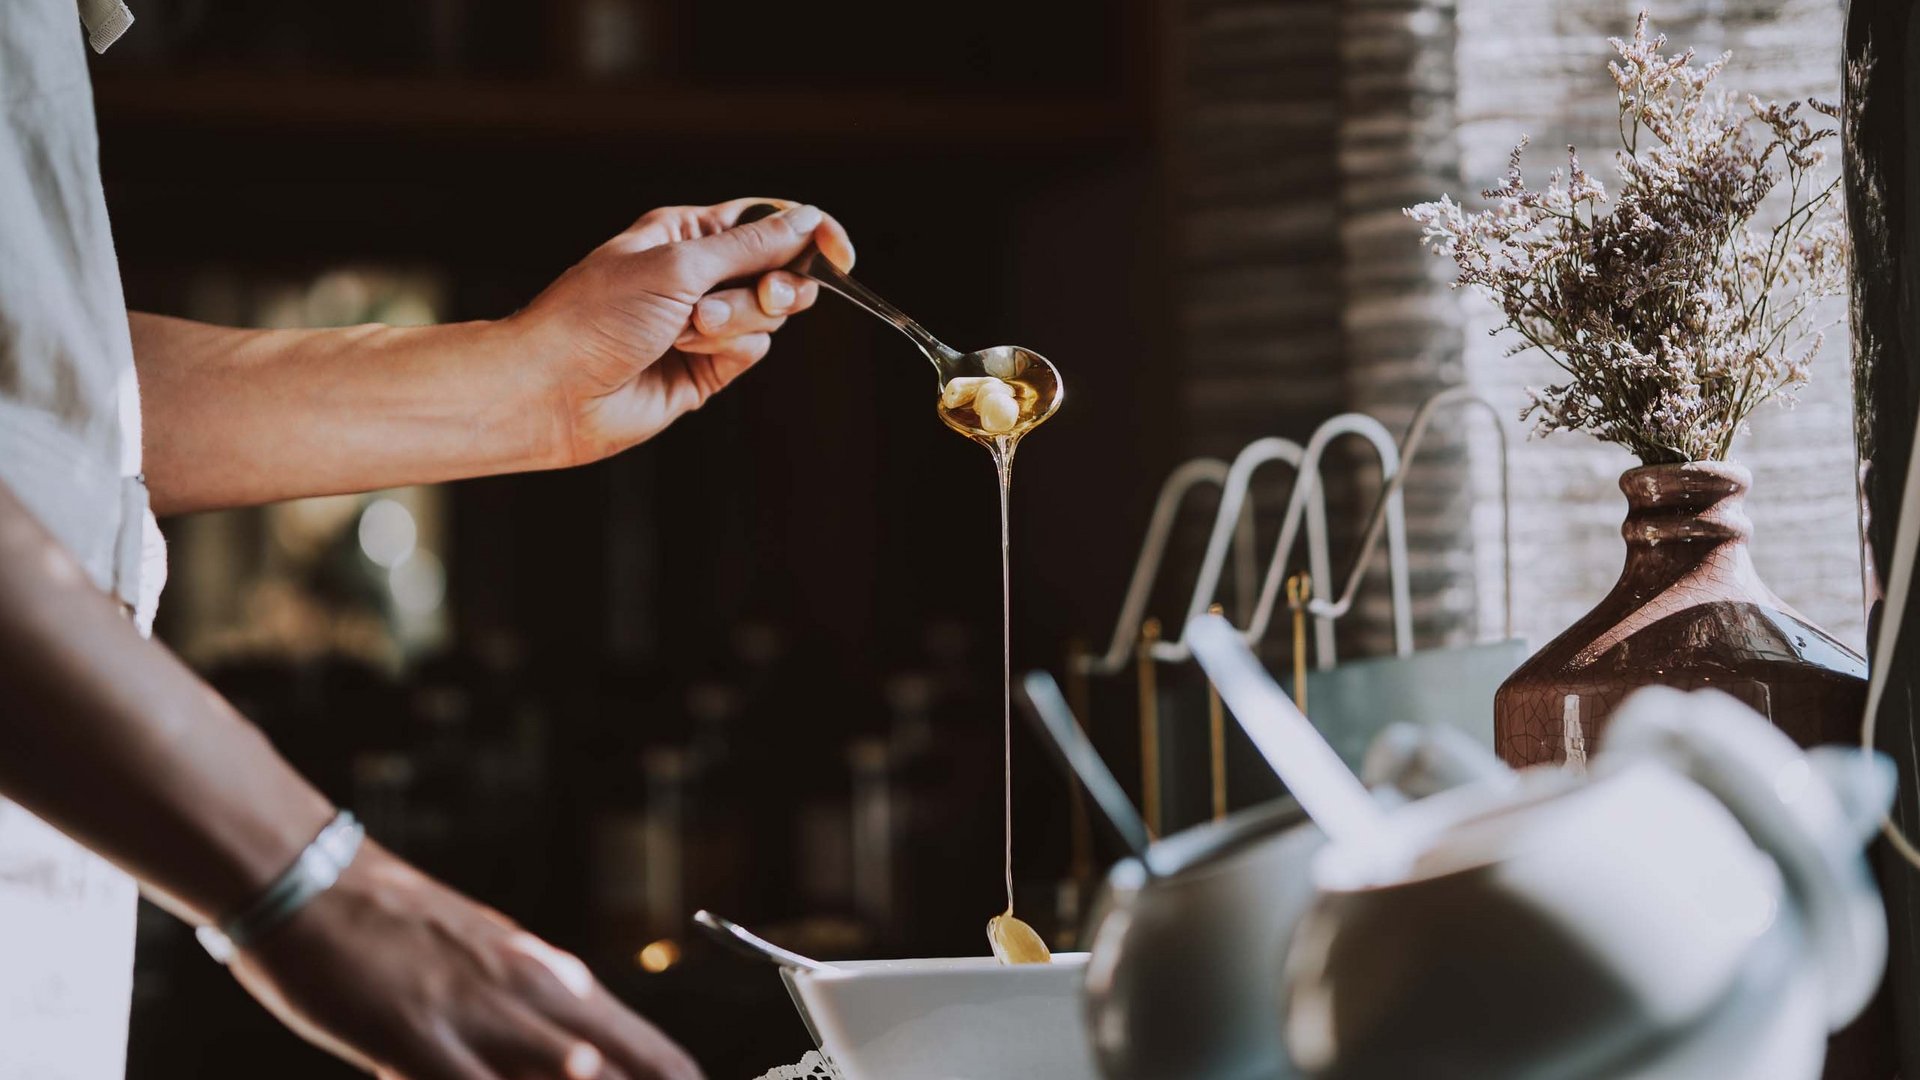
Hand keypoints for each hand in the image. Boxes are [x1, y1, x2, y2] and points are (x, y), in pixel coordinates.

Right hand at [229, 842, 700, 1079]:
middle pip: (628, 1069)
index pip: (647, 1050)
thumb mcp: (486, 966)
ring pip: (571, 1076)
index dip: (674, 1078)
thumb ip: (529, 1018)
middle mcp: (536, 995)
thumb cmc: (394, 929)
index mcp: (556, 978)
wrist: (312, 883)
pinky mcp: (422, 1040)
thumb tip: (576, 1060)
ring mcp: (483, 1018)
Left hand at [510, 197, 855, 466]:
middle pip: (778, 269)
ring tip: (689, 329)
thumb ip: (750, 246)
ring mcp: (704, 324)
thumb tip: (808, 220)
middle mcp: (699, 275)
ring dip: (738, 319)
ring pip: (768, 314)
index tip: (841, 253)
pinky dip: (730, 350)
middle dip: (775, 284)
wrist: (552, 389)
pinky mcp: (707, 369)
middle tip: (763, 294)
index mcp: (686, 233)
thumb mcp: (679, 264)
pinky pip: (753, 351)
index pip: (766, 222)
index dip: (810, 233)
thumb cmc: (596, 314)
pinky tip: (686, 353)